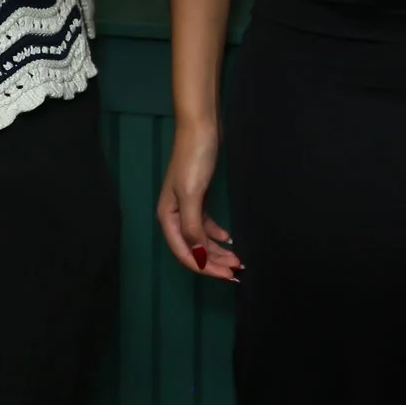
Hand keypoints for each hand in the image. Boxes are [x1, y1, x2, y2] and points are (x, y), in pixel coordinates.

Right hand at [158, 124, 241, 281]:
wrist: (201, 127)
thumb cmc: (194, 159)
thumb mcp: (192, 194)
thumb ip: (192, 227)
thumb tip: (198, 256)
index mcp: (167, 218)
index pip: (185, 254)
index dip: (206, 268)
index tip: (228, 276)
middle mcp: (174, 215)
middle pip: (194, 249)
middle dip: (215, 262)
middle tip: (238, 271)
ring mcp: (187, 206)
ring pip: (201, 238)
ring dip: (218, 251)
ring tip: (238, 259)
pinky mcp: (199, 197)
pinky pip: (206, 224)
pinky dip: (216, 234)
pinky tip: (229, 238)